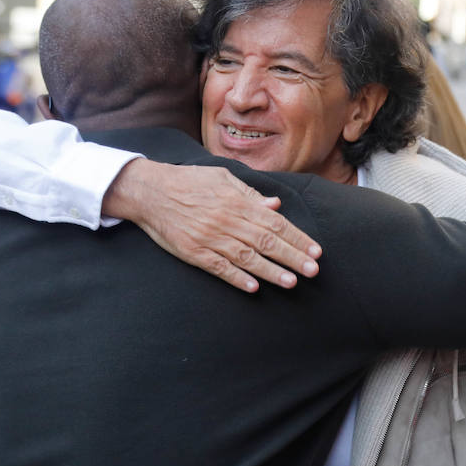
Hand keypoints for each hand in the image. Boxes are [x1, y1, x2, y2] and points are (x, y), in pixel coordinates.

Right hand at [103, 159, 321, 292]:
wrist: (150, 191)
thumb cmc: (189, 181)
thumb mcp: (222, 178)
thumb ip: (250, 194)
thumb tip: (276, 206)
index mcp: (237, 202)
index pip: (275, 223)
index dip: (297, 238)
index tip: (315, 251)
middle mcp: (227, 220)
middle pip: (266, 242)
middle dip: (292, 257)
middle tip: (313, 271)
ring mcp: (210, 238)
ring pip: (246, 257)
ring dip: (270, 271)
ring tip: (291, 283)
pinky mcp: (194, 252)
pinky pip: (219, 268)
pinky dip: (237, 278)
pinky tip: (253, 288)